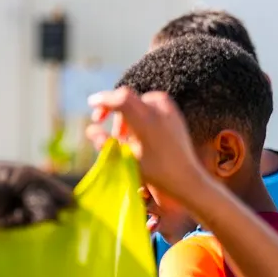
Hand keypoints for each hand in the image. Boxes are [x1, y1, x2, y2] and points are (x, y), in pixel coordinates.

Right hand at [86, 87, 209, 201]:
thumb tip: (90, 129)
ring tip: (124, 135)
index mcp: (146, 121)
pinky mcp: (175, 114)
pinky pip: (150, 104)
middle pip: (127, 97)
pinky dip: (139, 112)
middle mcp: (159, 111)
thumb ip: (106, 143)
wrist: (187, 179)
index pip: (121, 98)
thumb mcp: (125, 160)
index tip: (91, 103)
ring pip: (138, 101)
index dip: (103, 98)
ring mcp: (169, 111)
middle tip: (104, 124)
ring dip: (126, 113)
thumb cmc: (155, 173)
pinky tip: (138, 130)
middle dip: (112, 108)